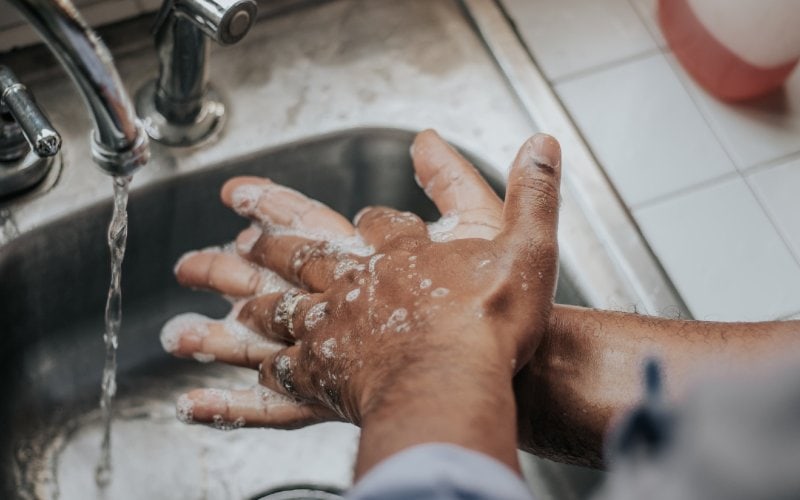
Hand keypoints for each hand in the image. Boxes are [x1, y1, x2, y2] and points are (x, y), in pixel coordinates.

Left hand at [165, 130, 561, 470]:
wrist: (456, 382)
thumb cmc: (490, 322)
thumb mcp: (527, 244)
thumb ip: (531, 192)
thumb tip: (541, 143)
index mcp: (400, 254)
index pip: (377, 223)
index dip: (371, 219)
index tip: (365, 216)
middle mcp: (357, 285)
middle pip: (301, 254)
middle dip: (266, 239)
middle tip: (230, 228)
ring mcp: (333, 329)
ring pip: (273, 307)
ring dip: (238, 298)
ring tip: (198, 299)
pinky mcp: (324, 376)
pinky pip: (277, 374)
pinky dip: (252, 375)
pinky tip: (233, 382)